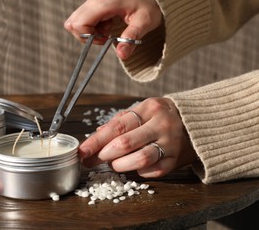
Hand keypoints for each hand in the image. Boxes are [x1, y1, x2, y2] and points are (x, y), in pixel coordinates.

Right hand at [64, 0, 162, 59]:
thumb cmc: (147, 9)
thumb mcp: (144, 24)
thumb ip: (131, 38)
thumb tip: (122, 55)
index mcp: (106, 2)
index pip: (80, 23)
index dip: (88, 37)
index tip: (104, 39)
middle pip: (73, 23)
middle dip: (86, 36)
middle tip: (105, 36)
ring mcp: (92, 0)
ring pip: (74, 21)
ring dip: (87, 32)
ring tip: (106, 30)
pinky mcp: (92, 4)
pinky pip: (80, 19)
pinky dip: (89, 28)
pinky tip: (104, 26)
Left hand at [79, 97, 197, 177]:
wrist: (200, 122)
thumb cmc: (164, 116)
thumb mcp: (144, 110)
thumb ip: (121, 120)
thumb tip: (97, 134)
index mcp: (149, 108)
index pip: (116, 126)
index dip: (96, 141)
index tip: (81, 152)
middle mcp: (161, 125)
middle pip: (125, 143)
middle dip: (103, 155)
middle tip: (91, 161)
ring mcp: (170, 144)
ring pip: (139, 159)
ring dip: (120, 165)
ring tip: (114, 164)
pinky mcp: (177, 160)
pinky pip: (153, 171)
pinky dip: (139, 171)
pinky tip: (134, 167)